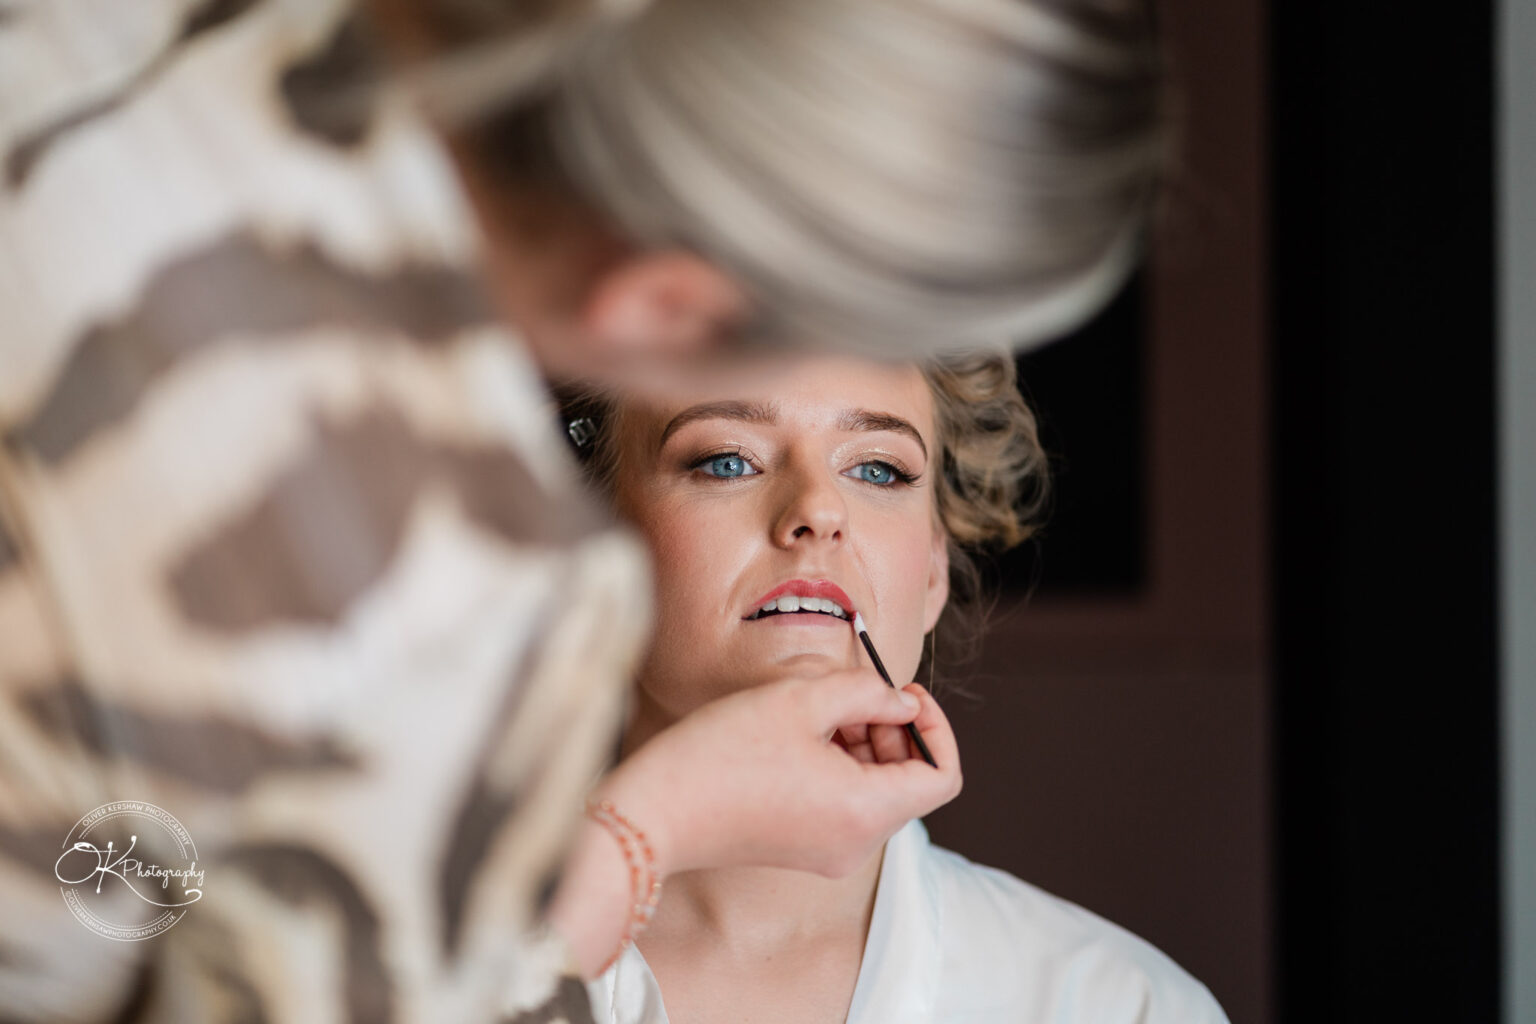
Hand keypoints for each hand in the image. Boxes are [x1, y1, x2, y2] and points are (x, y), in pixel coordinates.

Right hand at [598, 671, 961, 878]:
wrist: (654, 813)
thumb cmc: (722, 754)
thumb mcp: (801, 699)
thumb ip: (866, 692)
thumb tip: (900, 702)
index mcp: (866, 811)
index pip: (942, 776)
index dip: (935, 727)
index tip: (902, 694)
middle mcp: (857, 843)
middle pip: (910, 784)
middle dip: (893, 731)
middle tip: (852, 695)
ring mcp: (831, 852)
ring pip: (877, 792)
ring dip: (863, 745)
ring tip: (818, 711)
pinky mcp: (804, 848)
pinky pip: (846, 805)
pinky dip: (839, 766)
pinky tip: (799, 737)